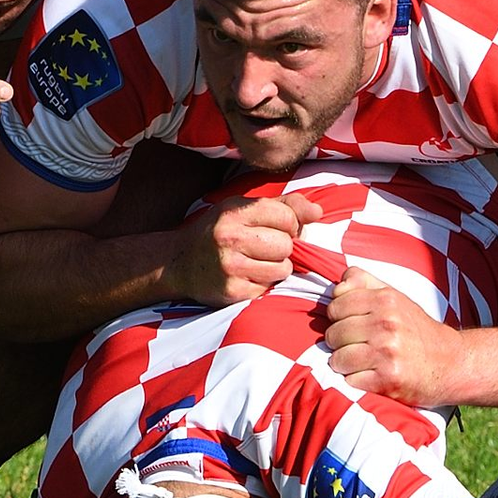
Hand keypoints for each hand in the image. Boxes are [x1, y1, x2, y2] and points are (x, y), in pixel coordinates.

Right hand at [166, 192, 322, 305]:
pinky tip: (247, 276)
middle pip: (287, 244)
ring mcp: (230, 266)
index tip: (279, 229)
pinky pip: (269, 288)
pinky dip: (264, 284)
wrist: (179, 263)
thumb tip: (318, 212)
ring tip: (257, 263)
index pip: (287, 216)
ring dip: (277, 268)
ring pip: (283, 268)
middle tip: (264, 248)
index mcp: (234, 212)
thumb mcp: (243, 209)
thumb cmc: (219, 232)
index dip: (291, 224)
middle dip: (283, 248)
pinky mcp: (232, 291)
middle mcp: (230, 238)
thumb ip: (283, 206)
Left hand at [324, 266, 462, 405]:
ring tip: (361, 362)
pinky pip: (350, 381)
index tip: (350, 324)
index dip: (338, 317)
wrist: (450, 363)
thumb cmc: (417, 331)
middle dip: (340, 343)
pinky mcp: (388, 379)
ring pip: (338, 359)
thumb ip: (364, 282)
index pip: (336, 305)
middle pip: (334, 334)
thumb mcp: (395, 297)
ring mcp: (387, 352)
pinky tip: (370, 376)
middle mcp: (386, 324)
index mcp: (386, 300)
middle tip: (356, 346)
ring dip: (345, 364)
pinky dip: (356, 381)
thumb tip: (336, 287)